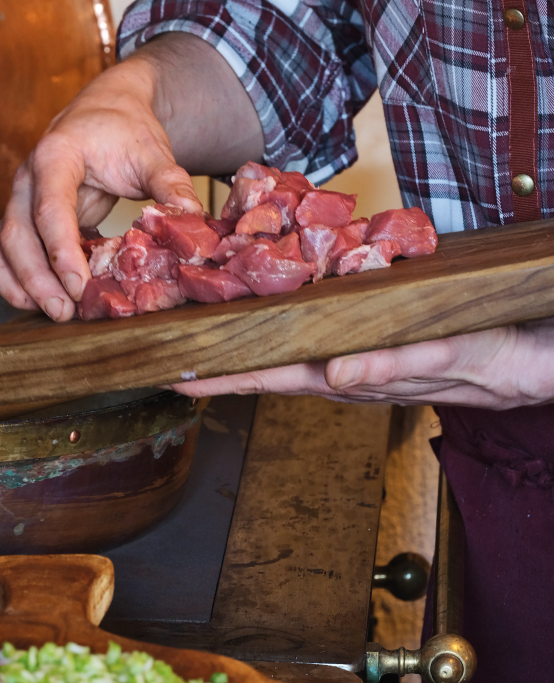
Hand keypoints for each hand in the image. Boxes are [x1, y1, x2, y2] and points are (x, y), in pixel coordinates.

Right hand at [0, 34, 261, 322]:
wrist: (103, 114)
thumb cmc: (124, 132)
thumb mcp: (153, 154)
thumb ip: (172, 187)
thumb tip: (191, 222)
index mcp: (57, 155)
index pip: (50, 207)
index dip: (61, 250)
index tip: (79, 285)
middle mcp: (27, 177)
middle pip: (16, 233)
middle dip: (37, 278)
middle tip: (65, 311)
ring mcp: (16, 198)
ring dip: (19, 283)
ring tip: (54, 311)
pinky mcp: (17, 216)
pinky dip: (7, 278)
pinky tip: (35, 298)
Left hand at [170, 320, 553, 408]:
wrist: (546, 356)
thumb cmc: (506, 357)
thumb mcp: (455, 356)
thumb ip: (395, 366)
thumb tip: (336, 373)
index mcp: (363, 375)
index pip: (279, 376)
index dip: (226, 376)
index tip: (177, 375)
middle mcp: (354, 368)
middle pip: (272, 364)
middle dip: (220, 359)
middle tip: (166, 350)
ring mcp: (366, 353)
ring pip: (293, 349)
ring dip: (248, 340)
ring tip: (202, 327)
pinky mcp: (384, 333)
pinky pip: (324, 327)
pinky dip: (291, 318)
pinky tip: (272, 306)